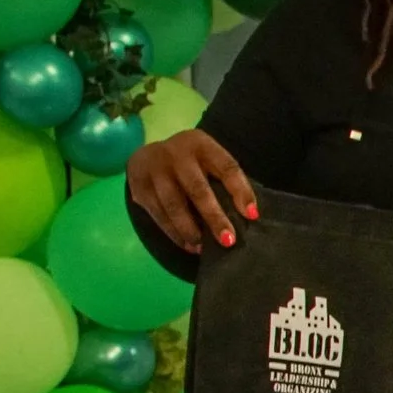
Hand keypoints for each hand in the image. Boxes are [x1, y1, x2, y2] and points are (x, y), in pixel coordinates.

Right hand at [126, 127, 258, 253]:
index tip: (253, 216)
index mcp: (201, 144)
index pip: (226, 167)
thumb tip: (247, 218)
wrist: (150, 155)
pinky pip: (158, 214)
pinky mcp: (139, 185)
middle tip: (228, 241)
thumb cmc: (193, 164)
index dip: (241, 191)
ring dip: (191, 230)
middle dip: (214, 217)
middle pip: (197, 189)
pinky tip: (188, 245)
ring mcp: (155, 168)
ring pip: (174, 205)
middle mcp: (176, 153)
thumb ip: (225, 182)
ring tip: (204, 248)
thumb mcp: (209, 162)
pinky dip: (174, 233)